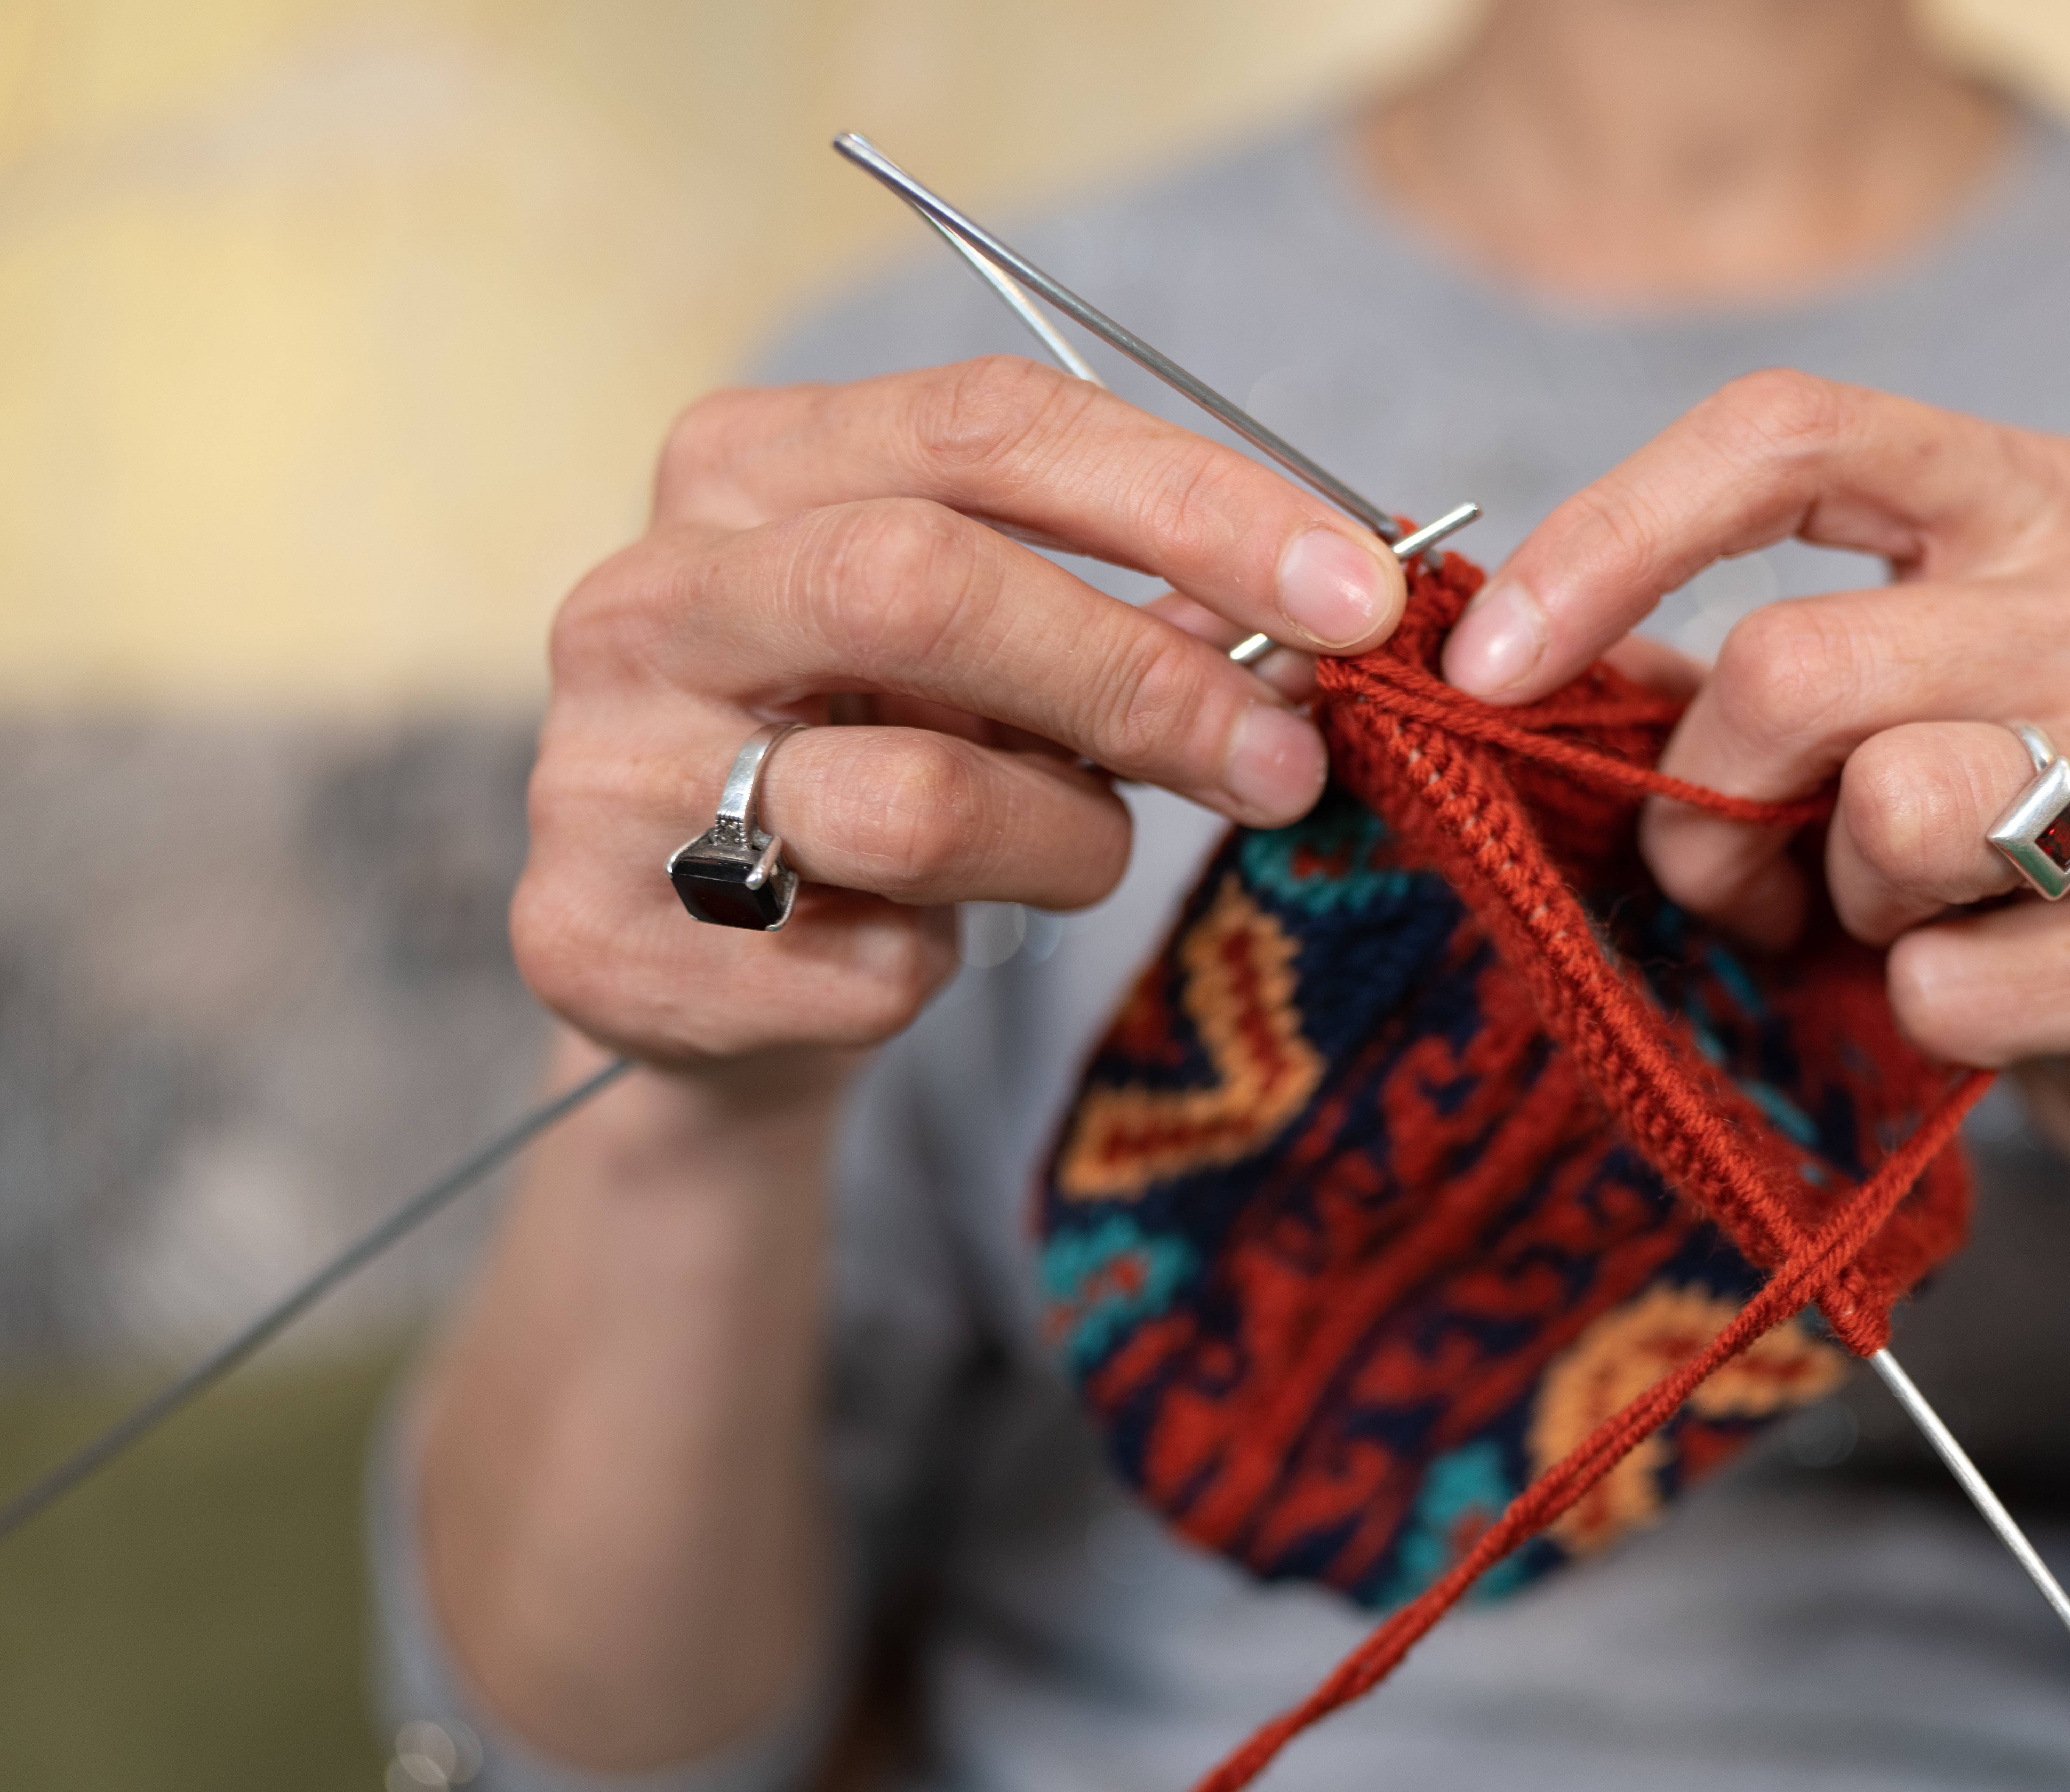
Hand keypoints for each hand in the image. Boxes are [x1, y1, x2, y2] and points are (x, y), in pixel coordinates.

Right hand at [517, 357, 1407, 1072]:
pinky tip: (913, 945)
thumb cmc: (880, 764)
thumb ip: (1135, 615)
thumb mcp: (999, 662)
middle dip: (1142, 677)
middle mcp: (646, 597)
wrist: (704, 974)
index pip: (990, 425)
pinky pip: (867, 963)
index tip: (1358, 593)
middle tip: (1286, 760)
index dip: (1193, 499)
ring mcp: (603, 771)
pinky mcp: (597, 936)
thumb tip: (1317, 616)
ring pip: (913, 799)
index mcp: (745, 468)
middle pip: (926, 583)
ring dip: (1059, 843)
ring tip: (1066, 854)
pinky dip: (945, 965)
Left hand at [1439, 371, 2069, 1146]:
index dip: (1609, 539)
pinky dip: (1922, 1017)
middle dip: (1709, 803)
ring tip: (1884, 921)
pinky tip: (1976, 998)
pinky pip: (1959, 986)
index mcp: (2027, 499)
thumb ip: (1702, 679)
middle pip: (1797, 666)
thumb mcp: (1838, 724)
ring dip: (1835, 903)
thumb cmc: (1964, 842)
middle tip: (1738, 879)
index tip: (1483, 666)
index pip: (1785, 434)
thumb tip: (1502, 661)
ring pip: (1893, 813)